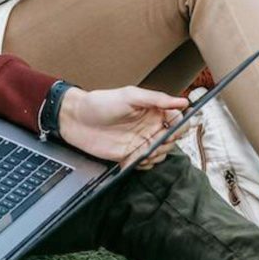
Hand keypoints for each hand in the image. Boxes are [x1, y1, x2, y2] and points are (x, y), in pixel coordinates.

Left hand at [57, 86, 187, 167]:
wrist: (76, 120)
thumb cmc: (100, 103)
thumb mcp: (130, 95)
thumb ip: (156, 99)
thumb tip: (182, 102)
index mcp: (152, 109)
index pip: (177, 119)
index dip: (179, 125)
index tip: (172, 129)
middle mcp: (149, 126)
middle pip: (172, 138)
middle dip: (167, 142)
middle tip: (154, 141)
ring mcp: (140, 141)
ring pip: (161, 153)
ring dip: (156, 155)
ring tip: (143, 151)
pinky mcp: (130, 155)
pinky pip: (146, 164)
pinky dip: (143, 164)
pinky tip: (133, 158)